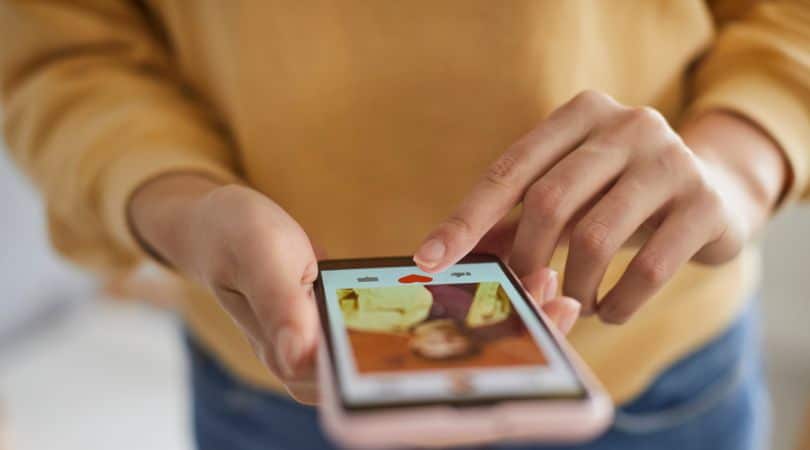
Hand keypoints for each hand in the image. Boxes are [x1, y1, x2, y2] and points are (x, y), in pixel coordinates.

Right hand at [129, 174, 582, 403]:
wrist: (220, 224)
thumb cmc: (232, 240)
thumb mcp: (257, 261)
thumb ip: (279, 309)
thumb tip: (302, 356)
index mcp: (309, 369)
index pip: (393, 397)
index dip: (460, 388)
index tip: (520, 356)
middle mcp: (341, 370)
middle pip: (431, 380)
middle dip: (502, 350)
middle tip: (560, 308)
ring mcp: (359, 346)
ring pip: (439, 350)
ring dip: (498, 322)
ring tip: (552, 288)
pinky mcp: (371, 321)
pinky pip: (431, 319)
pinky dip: (473, 301)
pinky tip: (514, 277)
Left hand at [415, 90, 784, 323]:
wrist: (715, 193)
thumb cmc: (618, 198)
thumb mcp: (568, 196)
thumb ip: (514, 218)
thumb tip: (446, 257)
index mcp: (581, 114)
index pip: (510, 170)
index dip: (466, 219)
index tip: (429, 259)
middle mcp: (627, 125)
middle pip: (549, 200)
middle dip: (526, 257)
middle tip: (524, 290)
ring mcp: (670, 160)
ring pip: (595, 237)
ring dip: (573, 286)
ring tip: (573, 303)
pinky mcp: (704, 203)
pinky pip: (647, 268)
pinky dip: (618, 301)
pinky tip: (609, 309)